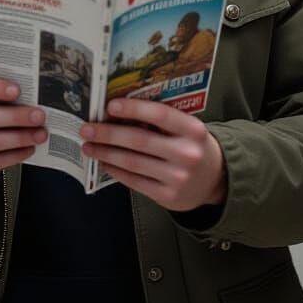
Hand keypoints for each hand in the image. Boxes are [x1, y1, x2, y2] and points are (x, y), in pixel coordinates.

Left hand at [79, 98, 225, 212]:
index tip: (110, 106)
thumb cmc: (192, 145)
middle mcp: (186, 153)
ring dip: (106, 153)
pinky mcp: (168, 197)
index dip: (134, 109)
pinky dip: (116, 171)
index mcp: (192, 129)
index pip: (160, 115)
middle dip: (108, 134)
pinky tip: (104, 162)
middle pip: (140, 140)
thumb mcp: (187, 128)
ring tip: (89, 146)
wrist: (216, 179)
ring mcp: (177, 177)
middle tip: (86, 129)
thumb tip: (120, 109)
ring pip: (133, 162)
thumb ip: (162, 120)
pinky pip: (135, 181)